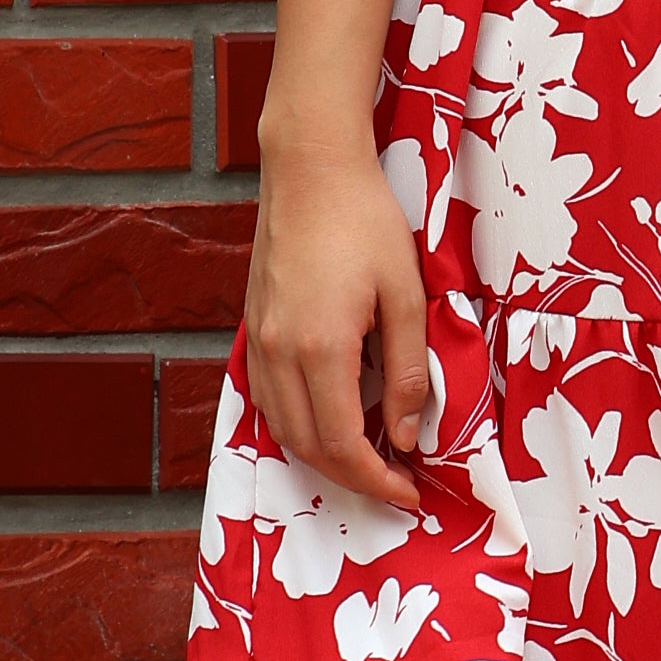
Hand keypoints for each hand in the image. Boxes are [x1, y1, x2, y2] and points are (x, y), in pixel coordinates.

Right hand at [246, 131, 428, 510]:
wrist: (310, 167)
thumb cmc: (365, 221)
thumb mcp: (407, 295)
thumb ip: (408, 370)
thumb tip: (408, 434)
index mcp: (320, 348)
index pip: (342, 444)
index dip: (376, 479)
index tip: (409, 492)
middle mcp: (278, 352)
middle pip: (306, 446)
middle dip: (350, 477)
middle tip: (394, 482)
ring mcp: (257, 341)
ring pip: (280, 427)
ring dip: (320, 454)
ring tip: (365, 457)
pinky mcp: (252, 327)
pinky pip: (266, 397)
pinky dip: (295, 423)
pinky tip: (326, 418)